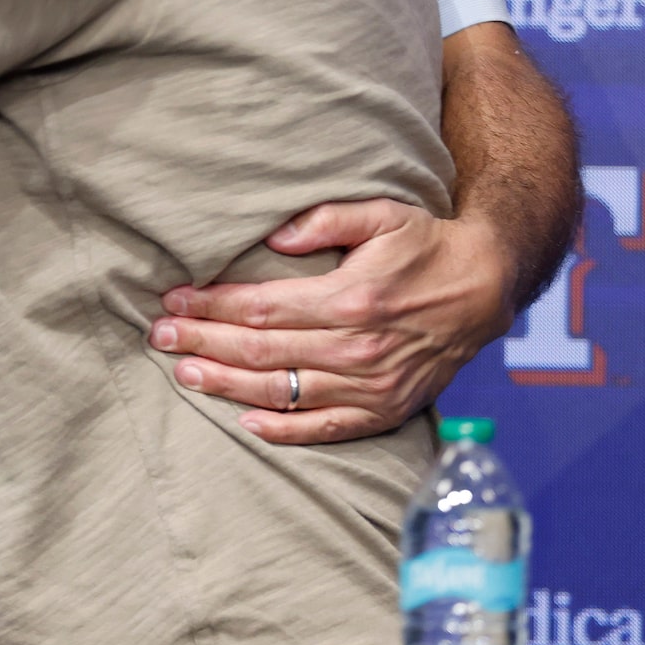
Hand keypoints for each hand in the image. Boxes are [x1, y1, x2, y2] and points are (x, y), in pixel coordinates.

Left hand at [148, 198, 518, 443]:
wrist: (486, 287)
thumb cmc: (427, 245)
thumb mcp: (382, 214)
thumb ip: (326, 221)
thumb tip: (274, 236)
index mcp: (350, 298)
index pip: (261, 307)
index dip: (212, 306)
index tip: (174, 301)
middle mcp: (357, 347)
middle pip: (261, 350)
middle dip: (203, 343)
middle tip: (159, 337)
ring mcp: (370, 385)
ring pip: (283, 392)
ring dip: (227, 385)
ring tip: (184, 374)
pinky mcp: (384, 410)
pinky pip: (325, 428)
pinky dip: (284, 431)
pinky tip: (246, 422)